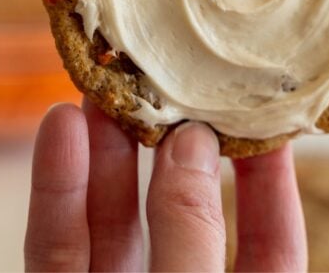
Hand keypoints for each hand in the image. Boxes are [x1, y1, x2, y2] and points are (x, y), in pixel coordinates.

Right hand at [25, 100, 306, 271]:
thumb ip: (192, 232)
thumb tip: (192, 145)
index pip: (272, 244)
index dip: (269, 177)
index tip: (259, 110)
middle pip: (180, 217)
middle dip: (171, 147)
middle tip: (167, 78)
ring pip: (111, 225)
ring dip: (105, 152)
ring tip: (106, 86)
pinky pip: (56, 249)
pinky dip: (56, 189)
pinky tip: (60, 127)